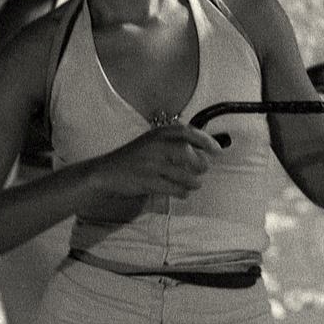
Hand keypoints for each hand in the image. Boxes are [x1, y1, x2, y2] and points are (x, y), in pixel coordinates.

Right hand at [90, 123, 224, 198]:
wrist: (106, 172)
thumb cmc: (133, 158)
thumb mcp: (151, 142)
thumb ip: (172, 142)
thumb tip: (203, 149)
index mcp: (157, 133)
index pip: (186, 132)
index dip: (205, 140)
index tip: (217, 150)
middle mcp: (155, 146)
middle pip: (187, 153)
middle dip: (200, 163)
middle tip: (202, 170)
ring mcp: (151, 164)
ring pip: (183, 174)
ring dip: (193, 182)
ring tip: (194, 184)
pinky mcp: (147, 181)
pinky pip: (174, 188)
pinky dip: (183, 192)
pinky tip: (182, 192)